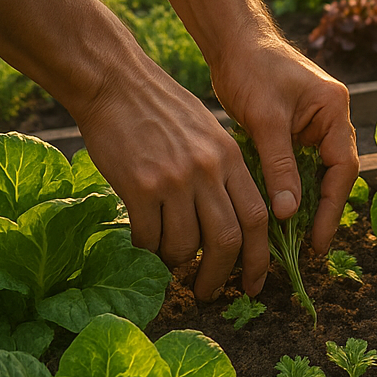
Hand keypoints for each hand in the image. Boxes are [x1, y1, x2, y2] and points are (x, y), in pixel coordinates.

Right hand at [74, 35, 356, 300]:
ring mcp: (174, 179)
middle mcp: (208, 170)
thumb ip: (223, 171)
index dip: (260, 257)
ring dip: (178, 263)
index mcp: (231, 158)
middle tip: (210, 293)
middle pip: (229, 239)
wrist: (116, 84)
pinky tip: (143, 246)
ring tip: (170, 263)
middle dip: (222, 275)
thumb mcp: (208, 132)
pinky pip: (148, 236)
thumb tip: (229, 220)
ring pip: (186, 245)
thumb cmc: (162, 109)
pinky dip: (148, 250)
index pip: (259, 218)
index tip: (254, 283)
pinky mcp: (139, 186)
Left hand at [211, 31, 358, 270]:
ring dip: (304, 203)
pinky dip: (287, 188)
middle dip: (321, 211)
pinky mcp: (292, 129)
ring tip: (293, 239)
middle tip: (307, 248)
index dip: (331, 208)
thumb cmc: (251, 68)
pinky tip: (276, 212)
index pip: (342, 167)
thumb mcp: (266, 119)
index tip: (317, 240)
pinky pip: (296, 166)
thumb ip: (280, 165)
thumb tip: (288, 213)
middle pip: (334, 174)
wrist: (231, 40)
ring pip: (315, 173)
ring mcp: (313, 124)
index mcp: (334, 110)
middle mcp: (330, 119)